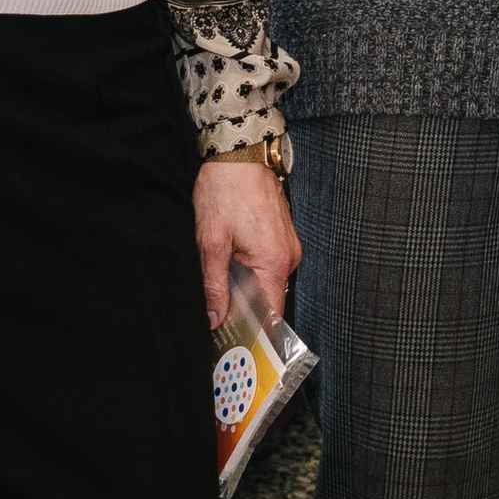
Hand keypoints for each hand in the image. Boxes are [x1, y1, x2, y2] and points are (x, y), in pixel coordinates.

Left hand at [194, 156, 301, 326]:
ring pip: (266, 281)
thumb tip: (214, 319)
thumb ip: (213, 285)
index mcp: (275, 261)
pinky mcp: (280, 234)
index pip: (272, 313)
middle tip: (217, 324)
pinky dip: (251, 271)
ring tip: (219, 295)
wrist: (239, 152)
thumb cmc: (225, 190)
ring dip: (246, 289)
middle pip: (269, 298)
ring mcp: (287, 244)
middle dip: (245, 311)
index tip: (235, 346)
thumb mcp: (211, 241)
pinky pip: (267, 264)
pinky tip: (230, 268)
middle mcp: (288, 256)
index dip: (254, 333)